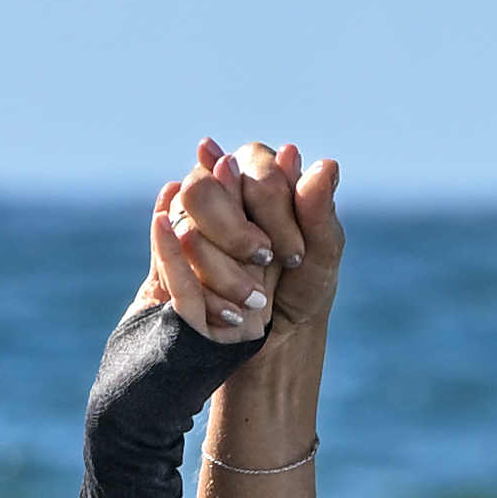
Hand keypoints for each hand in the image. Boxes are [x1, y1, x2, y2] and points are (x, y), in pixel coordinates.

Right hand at [151, 139, 342, 421]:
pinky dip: (203, 290)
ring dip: (221, 270)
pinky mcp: (169, 255)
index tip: (295, 258)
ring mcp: (186, 219)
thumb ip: (319, 209)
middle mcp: (215, 184)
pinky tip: (230, 314)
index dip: (275, 215)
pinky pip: (169, 266)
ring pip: (183, 229)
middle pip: (203, 191)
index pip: (254, 175)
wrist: (276, 334)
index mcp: (257, 170)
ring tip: (257, 301)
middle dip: (237, 236)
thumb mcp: (322, 253)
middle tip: (266, 265)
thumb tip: (327, 163)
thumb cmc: (303, 285)